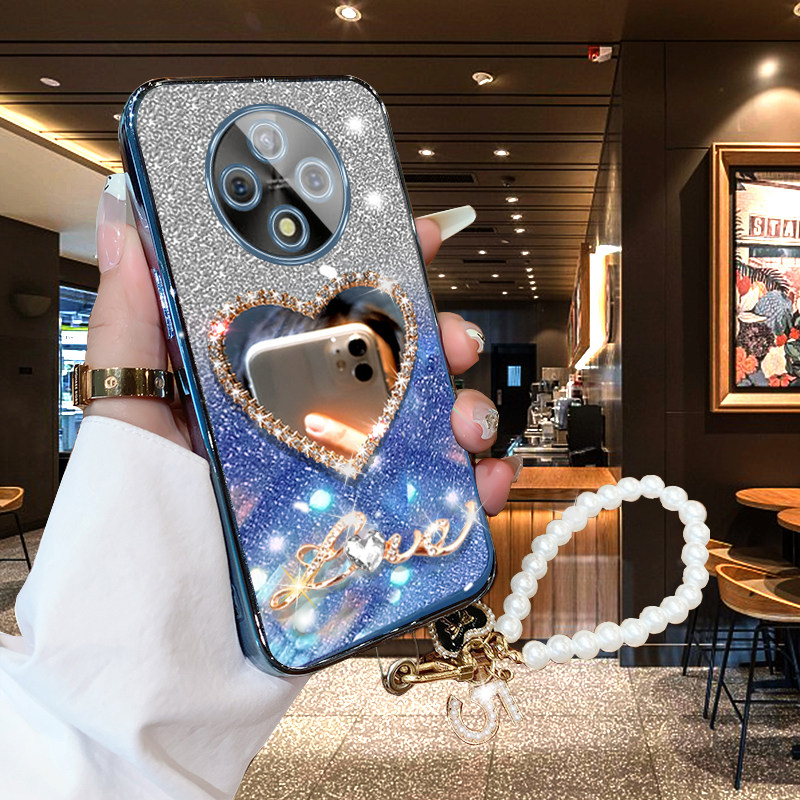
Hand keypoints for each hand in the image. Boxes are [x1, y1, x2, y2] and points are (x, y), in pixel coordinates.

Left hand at [88, 181, 517, 513]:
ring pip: (430, 420)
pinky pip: (438, 494)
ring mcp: (349, 464)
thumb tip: (123, 210)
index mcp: (271, 372)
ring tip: (465, 422)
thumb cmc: (144, 499)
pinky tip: (479, 478)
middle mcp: (317, 411)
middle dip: (441, 336)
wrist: (165, 602)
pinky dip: (473, 482)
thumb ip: (134, 312)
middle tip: (452, 339)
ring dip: (466, 409)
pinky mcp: (371, 518)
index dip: (380, 264)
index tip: (415, 233)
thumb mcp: (130, 394)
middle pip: (400, 358)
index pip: (334, 303)